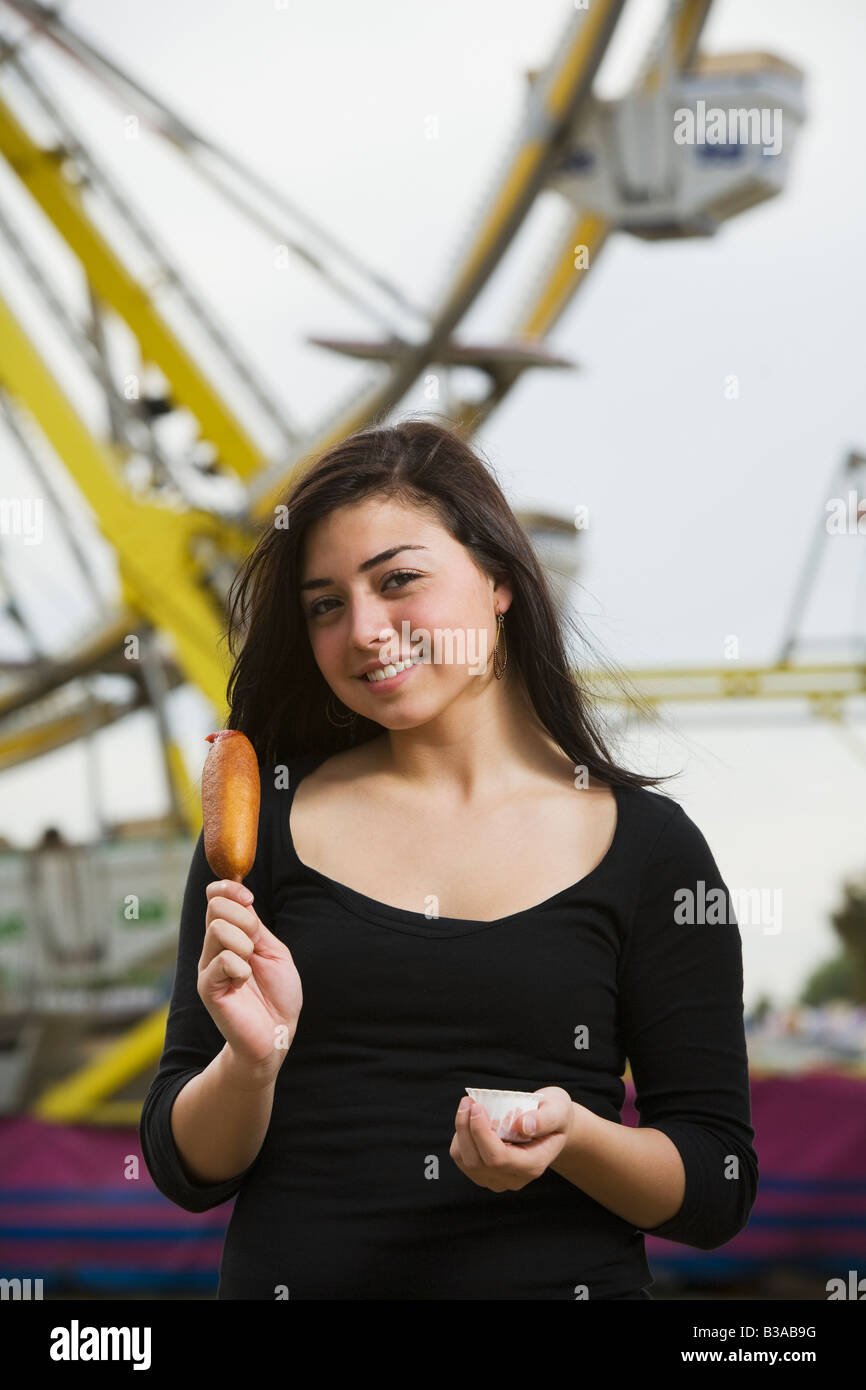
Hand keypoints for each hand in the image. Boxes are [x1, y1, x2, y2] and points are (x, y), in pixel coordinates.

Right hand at [197, 878, 302, 1077]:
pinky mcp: (207, 988)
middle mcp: (213, 947)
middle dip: (244, 917)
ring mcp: (208, 967)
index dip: (229, 889)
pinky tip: (244, 983)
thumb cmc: (278, 995)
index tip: (249, 899)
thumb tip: (242, 898)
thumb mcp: (274, 951)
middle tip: (256, 944)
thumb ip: (256, 928)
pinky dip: (241, 968)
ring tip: (251, 967)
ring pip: (218, 929)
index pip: (215, 897)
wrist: (276, 1034)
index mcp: (230, 935)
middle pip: (215, 907)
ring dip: (245, 944)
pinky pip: (222, 960)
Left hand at [449, 1086, 575, 1191]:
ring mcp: (498, 1180)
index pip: (498, 1159)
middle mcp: (514, 1178)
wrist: (552, 1127)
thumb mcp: (558, 1109)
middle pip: (477, 1162)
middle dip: (466, 1128)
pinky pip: (463, 1159)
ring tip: (468, 1105)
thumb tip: (522, 1125)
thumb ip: (545, 1118)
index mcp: (533, 1165)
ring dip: (461, 1131)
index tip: (477, 1106)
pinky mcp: (485, 1174)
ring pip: (466, 1161)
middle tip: (468, 1100)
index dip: (482, 1133)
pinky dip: (461, 1138)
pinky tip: (469, 1120)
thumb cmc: (555, 1114)